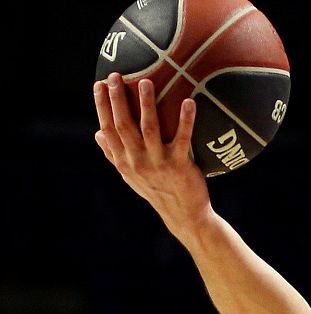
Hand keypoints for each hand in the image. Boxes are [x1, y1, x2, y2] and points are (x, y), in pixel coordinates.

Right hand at [93, 73, 210, 230]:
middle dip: (117, 99)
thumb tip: (97, 132)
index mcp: (124, 161)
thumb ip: (114, 154)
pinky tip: (189, 102)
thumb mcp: (130, 175)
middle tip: (116, 76)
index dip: (102, 106)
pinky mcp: (180, 166)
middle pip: (123, 125)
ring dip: (146, 104)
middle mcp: (137, 161)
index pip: (107, 129)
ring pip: (149, 128)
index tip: (98, 84)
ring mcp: (158, 163)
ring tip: (145, 82)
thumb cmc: (157, 191)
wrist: (184, 215)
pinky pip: (182, 138)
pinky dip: (185, 120)